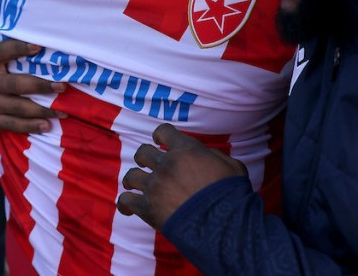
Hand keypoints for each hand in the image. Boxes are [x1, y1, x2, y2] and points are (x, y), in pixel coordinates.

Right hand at [0, 0, 65, 133]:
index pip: (2, 53)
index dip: (19, 49)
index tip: (38, 47)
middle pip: (16, 85)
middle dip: (40, 86)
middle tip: (63, 85)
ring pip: (18, 108)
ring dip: (42, 110)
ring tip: (64, 110)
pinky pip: (12, 124)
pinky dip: (30, 127)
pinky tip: (48, 125)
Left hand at [117, 123, 246, 229]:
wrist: (223, 225)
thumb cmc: (232, 195)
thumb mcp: (232, 166)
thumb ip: (213, 156)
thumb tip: (204, 155)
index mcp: (185, 149)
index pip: (163, 131)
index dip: (159, 135)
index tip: (157, 140)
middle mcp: (166, 164)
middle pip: (142, 152)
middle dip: (144, 158)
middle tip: (148, 165)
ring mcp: (154, 185)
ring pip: (131, 175)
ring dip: (132, 180)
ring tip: (134, 184)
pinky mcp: (147, 208)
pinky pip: (125, 201)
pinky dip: (125, 204)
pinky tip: (127, 208)